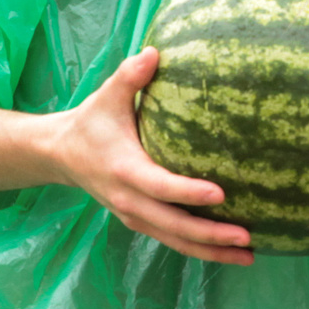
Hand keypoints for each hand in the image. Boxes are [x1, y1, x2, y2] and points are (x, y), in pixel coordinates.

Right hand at [43, 49, 254, 265]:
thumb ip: (130, 76)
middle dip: (211, 235)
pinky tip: (229, 251)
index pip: (160, 186)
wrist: (60, 155)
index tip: (221, 193)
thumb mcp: (106, 96)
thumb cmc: (91, 122)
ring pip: (175, 241)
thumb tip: (155, 52)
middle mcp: (129, 200)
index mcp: (124, 169)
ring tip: (249, 255)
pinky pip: (171, 240)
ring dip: (211, 251)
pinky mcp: (140, 221)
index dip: (189, 192)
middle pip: (173, 225)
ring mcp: (134, 215)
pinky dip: (199, 249)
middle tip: (247, 237)